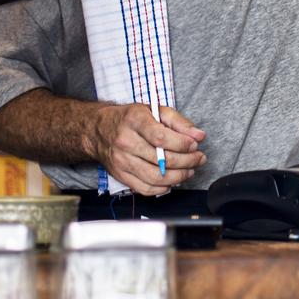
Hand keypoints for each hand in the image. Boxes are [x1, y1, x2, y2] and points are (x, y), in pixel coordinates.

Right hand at [90, 103, 206, 194]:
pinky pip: (144, 188)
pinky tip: (172, 181)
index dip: (182, 144)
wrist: (99, 130)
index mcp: (134, 121)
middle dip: (187, 161)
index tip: (195, 145)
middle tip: (199, 158)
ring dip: (178, 177)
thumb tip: (199, 135)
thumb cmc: (130, 119)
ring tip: (189, 170)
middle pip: (161, 159)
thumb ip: (179, 122)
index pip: (161, 137)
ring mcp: (121, 161)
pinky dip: (162, 188)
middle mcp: (125, 142)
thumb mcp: (154, 110)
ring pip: (154, 177)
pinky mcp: (120, 176)